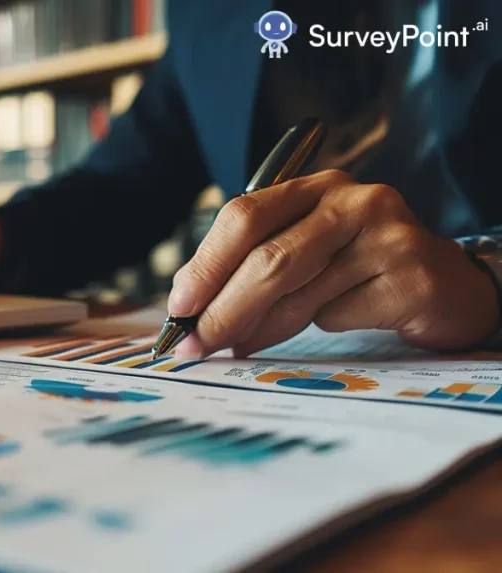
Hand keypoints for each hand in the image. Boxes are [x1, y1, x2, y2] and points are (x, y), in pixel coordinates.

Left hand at [167, 169, 498, 356]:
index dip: (204, 265)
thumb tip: (189, 308)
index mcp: (316, 186)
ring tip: (237, 345)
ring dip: (258, 329)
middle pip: (268, 259)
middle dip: (221, 309)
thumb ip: (251, 266)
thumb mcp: (303, 252)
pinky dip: (318, 330)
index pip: (244, 216)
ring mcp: (387, 237)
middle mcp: (353, 201)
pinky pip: (337, 317)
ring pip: (298, 295)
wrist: (445, 283)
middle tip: (193, 345)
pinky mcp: (411, 278)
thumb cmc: (357, 267)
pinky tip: (326, 328)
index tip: (177, 307)